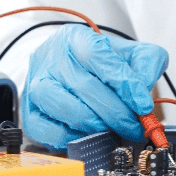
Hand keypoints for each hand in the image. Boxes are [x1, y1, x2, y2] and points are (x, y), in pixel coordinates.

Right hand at [23, 28, 168, 147]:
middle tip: (134, 126)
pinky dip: (71, 137)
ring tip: (112, 129)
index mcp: (75, 38)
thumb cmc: (100, 64)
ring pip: (63, 106)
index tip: (143, 105)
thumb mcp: (129, 53)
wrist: (68, 69)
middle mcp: (51, 58)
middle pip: (84, 86)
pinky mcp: (29, 111)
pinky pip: (46, 130)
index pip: (98, 55)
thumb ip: (146, 63)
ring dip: (94, 124)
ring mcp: (36, 85)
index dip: (124, 83)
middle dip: (116, 112)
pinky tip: (89, 135)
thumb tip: (144, 89)